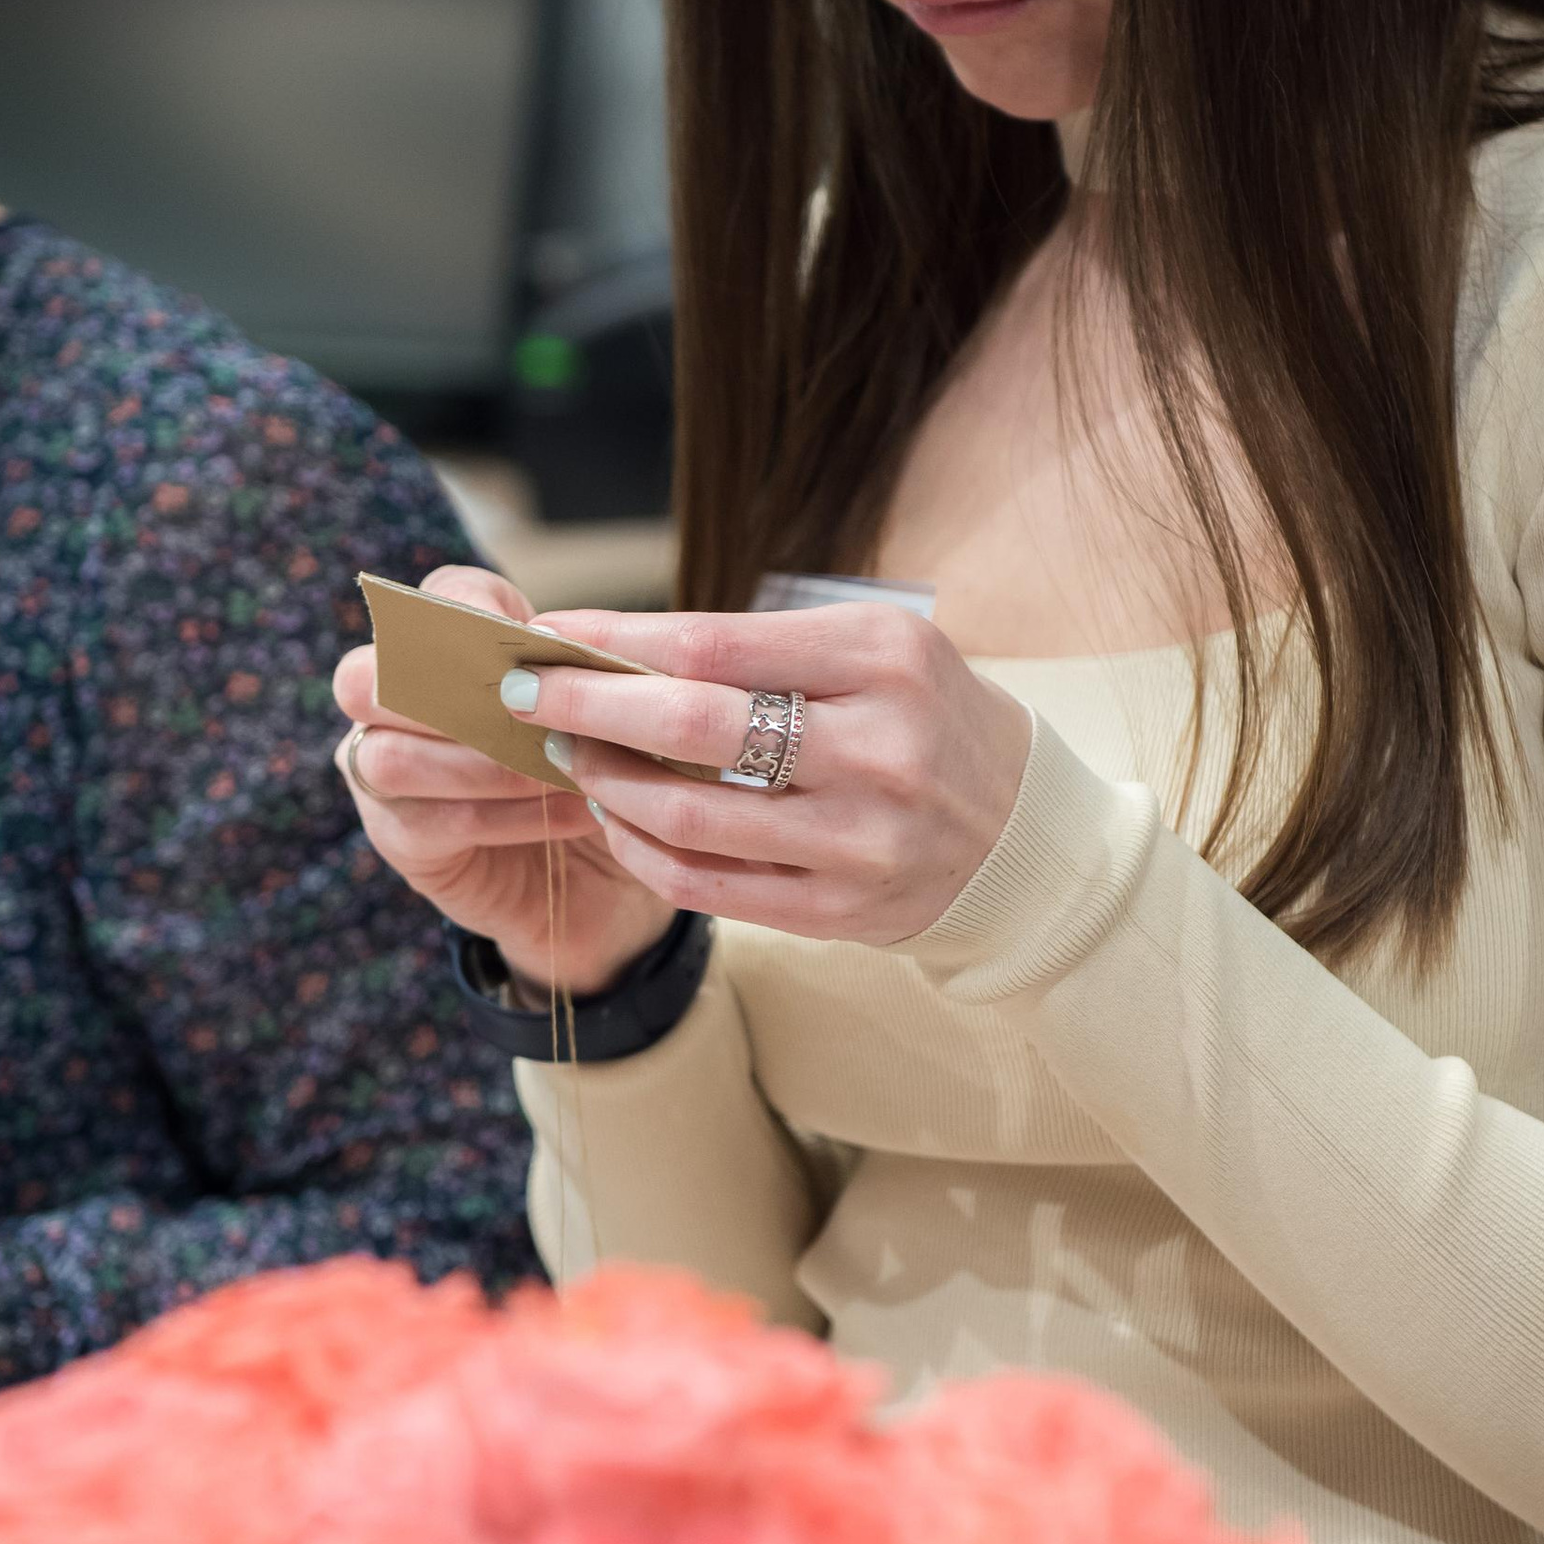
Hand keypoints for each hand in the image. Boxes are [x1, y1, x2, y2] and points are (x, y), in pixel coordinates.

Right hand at [330, 568, 676, 996]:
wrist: (613, 864)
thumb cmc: (604, 764)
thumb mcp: (604, 713)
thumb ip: (572, 674)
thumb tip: (552, 647)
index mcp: (443, 641)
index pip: (432, 601)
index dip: (468, 612)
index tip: (532, 637)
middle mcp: (388, 702)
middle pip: (361, 678)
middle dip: (441, 691)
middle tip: (522, 708)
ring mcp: (382, 774)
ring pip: (390, 759)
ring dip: (484, 764)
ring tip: (562, 772)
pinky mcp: (400, 839)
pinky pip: (434, 822)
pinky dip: (508, 817)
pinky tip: (571, 814)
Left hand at [491, 602, 1032, 946]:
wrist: (1022, 835)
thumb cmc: (924, 717)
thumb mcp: (873, 651)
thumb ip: (760, 645)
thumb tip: (615, 646)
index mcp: (880, 660)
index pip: (711, 644)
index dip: (612, 641)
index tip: (546, 634)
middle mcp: (877, 748)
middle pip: (691, 724)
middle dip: (586, 706)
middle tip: (521, 696)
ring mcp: (860, 839)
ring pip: (690, 816)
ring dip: (606, 785)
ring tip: (570, 757)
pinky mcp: (842, 910)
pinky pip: (711, 886)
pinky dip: (645, 852)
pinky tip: (617, 821)